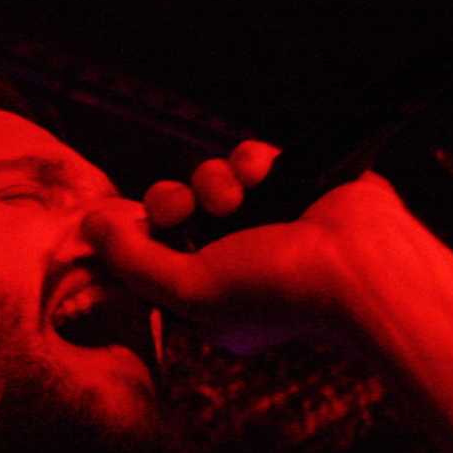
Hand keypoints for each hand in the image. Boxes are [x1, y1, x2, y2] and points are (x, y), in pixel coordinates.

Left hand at [84, 141, 443, 355]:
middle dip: (171, 200)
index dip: (139, 232)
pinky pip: (251, 156)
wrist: (363, 267)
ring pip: (210, 177)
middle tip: (184, 209)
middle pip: (174, 208)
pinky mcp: (297, 182)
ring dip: (214, 179)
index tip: (136, 227)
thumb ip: (132, 261)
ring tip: (236, 196)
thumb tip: (89, 226)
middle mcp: (236, 258)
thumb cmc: (278, 291)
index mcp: (209, 296)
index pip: (152, 253)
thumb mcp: (189, 290)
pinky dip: (251, 159)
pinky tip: (262, 175)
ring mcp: (268, 219)